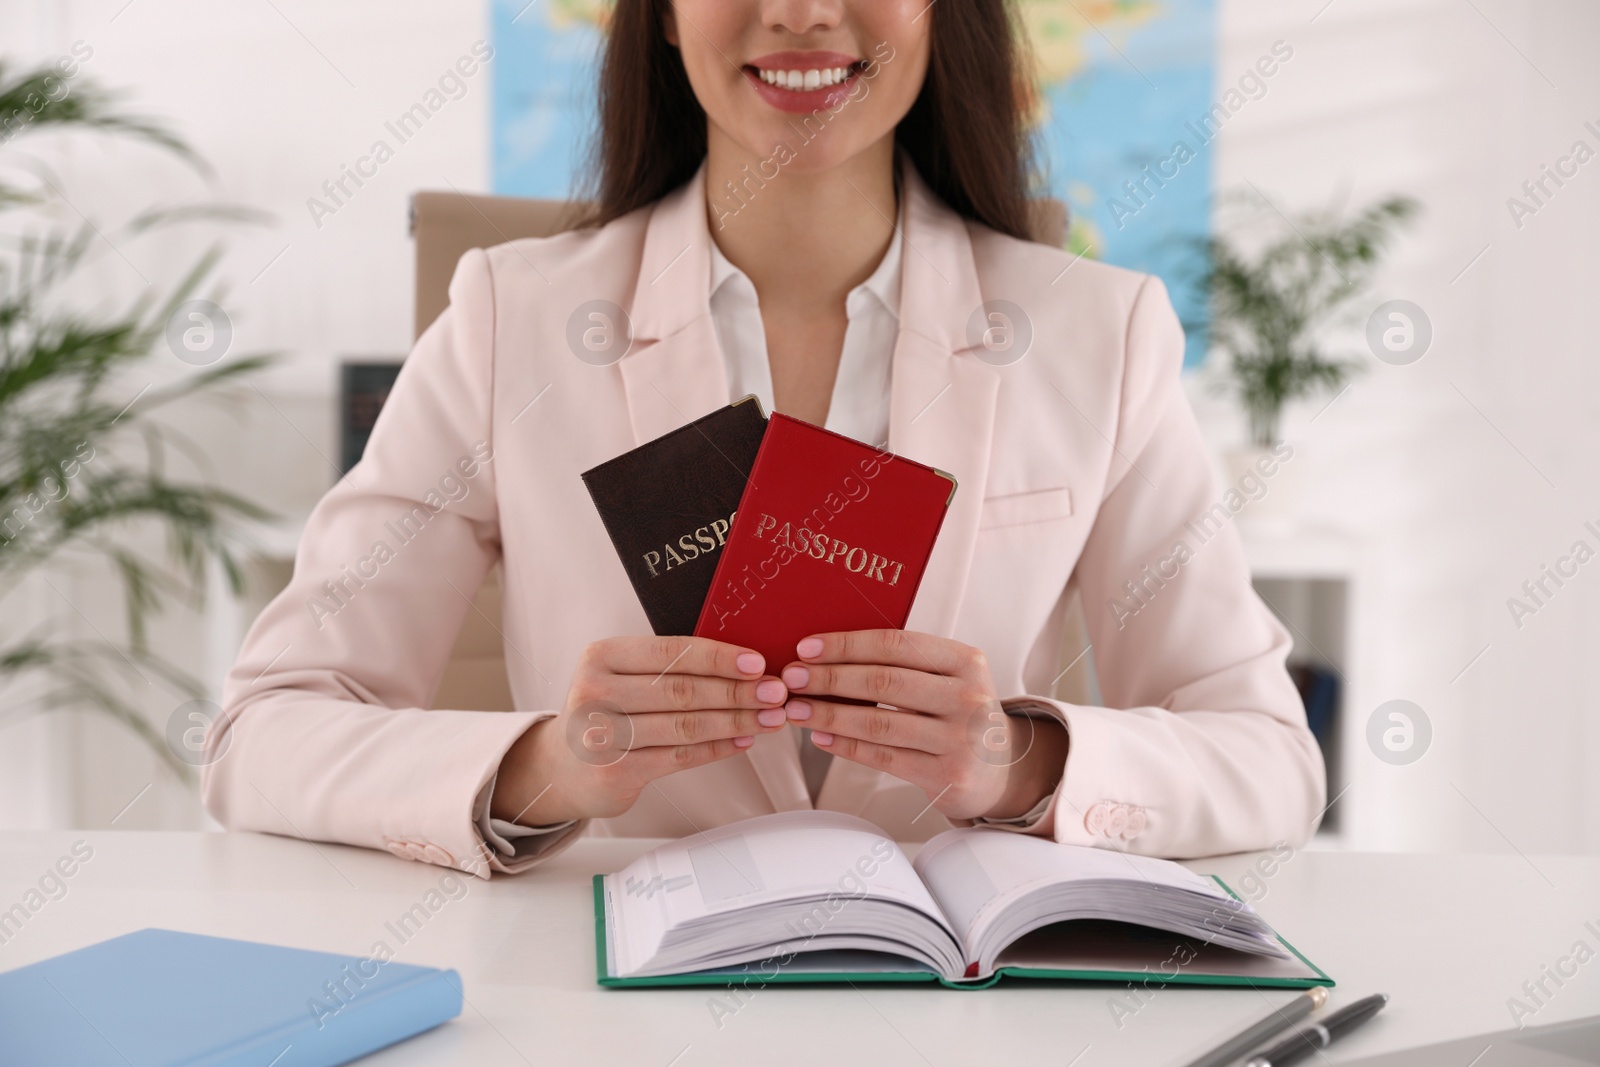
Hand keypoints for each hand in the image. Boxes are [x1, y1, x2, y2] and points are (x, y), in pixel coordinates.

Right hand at [491, 636, 789, 824]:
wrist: (563, 766)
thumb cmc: (607, 710)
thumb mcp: (623, 675)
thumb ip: (668, 665)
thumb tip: (743, 661)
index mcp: (602, 657)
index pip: (671, 652)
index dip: (719, 657)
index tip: (758, 662)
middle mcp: (596, 694)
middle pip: (682, 690)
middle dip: (737, 692)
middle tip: (776, 692)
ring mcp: (602, 736)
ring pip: (685, 726)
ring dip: (735, 721)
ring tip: (770, 718)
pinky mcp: (615, 772)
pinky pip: (679, 757)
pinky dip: (717, 748)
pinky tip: (742, 741)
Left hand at [779, 630, 1067, 820]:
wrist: (1001, 768)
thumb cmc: (959, 713)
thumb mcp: (948, 677)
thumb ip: (903, 663)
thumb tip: (827, 653)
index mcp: (964, 660)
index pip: (895, 644)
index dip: (846, 645)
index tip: (807, 648)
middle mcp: (967, 696)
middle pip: (883, 682)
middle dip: (829, 679)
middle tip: (791, 679)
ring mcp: (960, 738)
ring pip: (879, 723)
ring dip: (829, 715)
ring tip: (796, 710)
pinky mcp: (947, 774)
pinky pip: (884, 757)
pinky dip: (847, 746)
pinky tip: (821, 737)